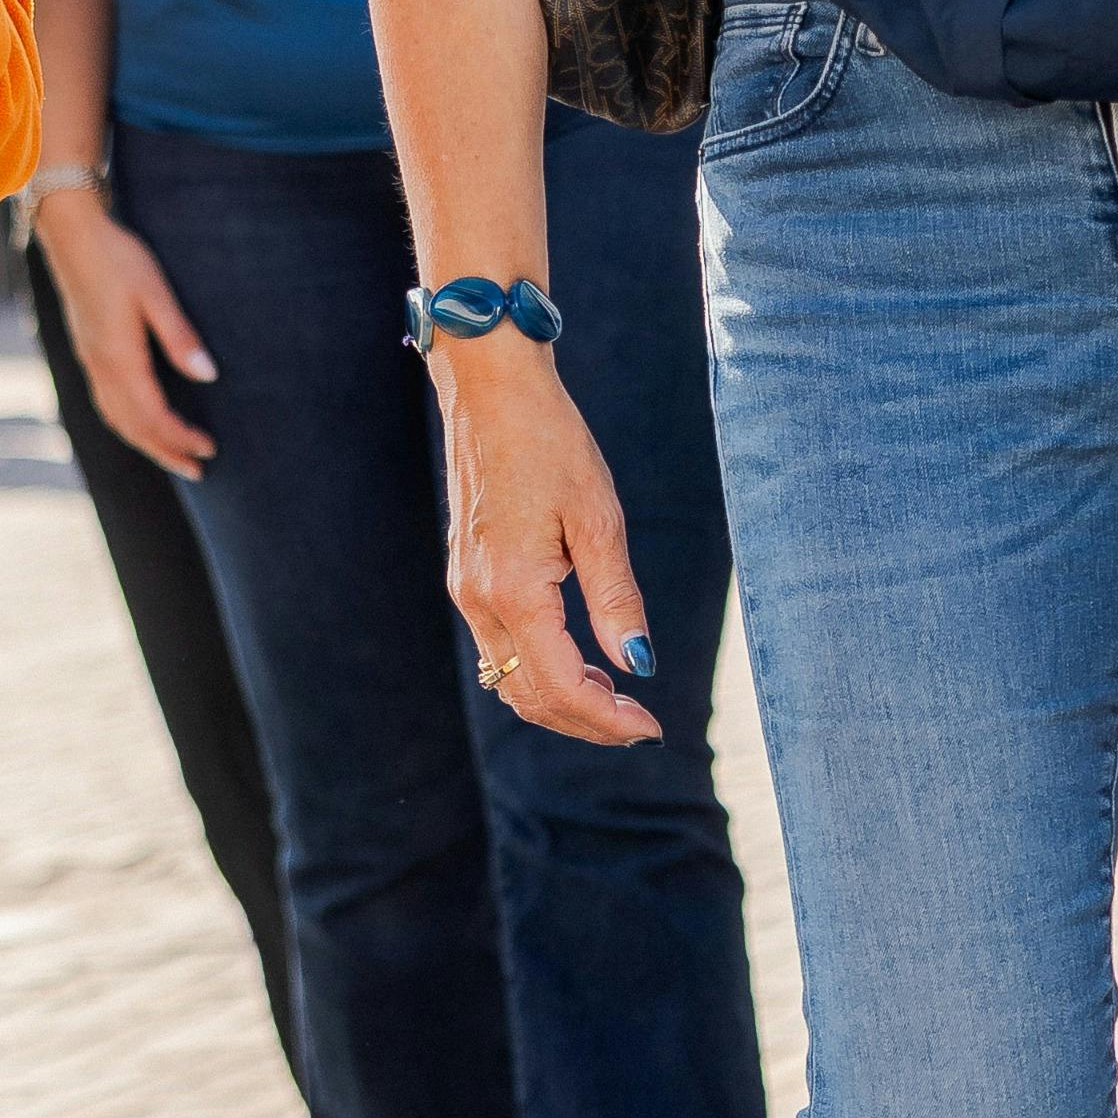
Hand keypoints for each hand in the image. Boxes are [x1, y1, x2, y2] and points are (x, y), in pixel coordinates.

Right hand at [33, 178, 217, 473]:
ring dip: (146, 443)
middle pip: (133, 428)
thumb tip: (208, 376)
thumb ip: (180, 337)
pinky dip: (127, 424)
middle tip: (197, 471)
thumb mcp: (155, 292)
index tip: (209, 450)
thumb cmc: (118, 258)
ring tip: (172, 456)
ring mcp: (90, 361)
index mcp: (119, 358)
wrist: (72, 234)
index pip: (153, 416)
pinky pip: (106, 404)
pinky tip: (139, 422)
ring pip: (116, 419)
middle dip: (166, 452)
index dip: (181, 438)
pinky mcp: (88, 352)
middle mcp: (101, 368)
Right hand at [439, 339, 658, 745]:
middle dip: (586, 722)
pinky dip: (539, 671)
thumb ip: (616, 599)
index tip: (651, 728)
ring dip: (561, 701)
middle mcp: (480, 600)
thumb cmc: (551, 442)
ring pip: (510, 678)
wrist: (491, 389)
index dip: (607, 719)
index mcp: (515, 590)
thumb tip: (639, 663)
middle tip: (640, 725)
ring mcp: (467, 590)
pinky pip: (501, 648)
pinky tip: (579, 659)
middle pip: (530, 696)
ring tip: (615, 698)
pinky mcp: (467, 576)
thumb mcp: (599, 519)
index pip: (560, 687)